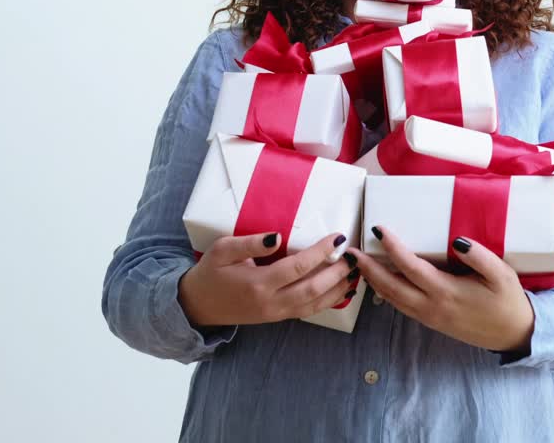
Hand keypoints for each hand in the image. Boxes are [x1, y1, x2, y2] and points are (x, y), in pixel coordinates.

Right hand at [178, 232, 358, 327]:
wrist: (198, 305)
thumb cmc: (211, 273)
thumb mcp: (222, 251)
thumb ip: (250, 243)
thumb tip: (277, 237)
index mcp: (258, 284)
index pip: (297, 267)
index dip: (320, 252)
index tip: (337, 237)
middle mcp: (271, 302)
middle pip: (313, 289)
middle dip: (336, 272)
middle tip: (353, 255)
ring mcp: (276, 313)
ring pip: (315, 304)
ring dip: (338, 289)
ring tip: (355, 272)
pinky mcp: (279, 317)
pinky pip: (308, 311)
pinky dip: (328, 301)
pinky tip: (342, 290)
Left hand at [350, 227, 533, 352]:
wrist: (514, 334)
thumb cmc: (508, 301)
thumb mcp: (501, 274)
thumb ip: (479, 256)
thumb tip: (456, 240)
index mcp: (446, 292)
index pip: (411, 267)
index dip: (392, 248)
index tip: (379, 230)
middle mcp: (432, 306)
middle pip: (391, 287)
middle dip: (369, 268)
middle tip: (352, 252)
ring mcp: (430, 317)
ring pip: (393, 299)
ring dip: (374, 281)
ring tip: (359, 264)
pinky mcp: (432, 322)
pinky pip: (402, 307)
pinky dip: (387, 293)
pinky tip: (381, 283)